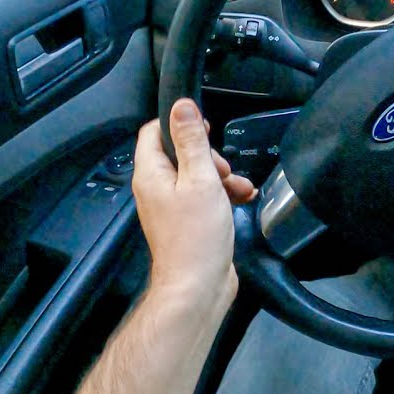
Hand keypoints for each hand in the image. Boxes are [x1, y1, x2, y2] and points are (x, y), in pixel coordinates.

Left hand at [132, 99, 255, 301]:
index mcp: (151, 175)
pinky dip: (222, 194)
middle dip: (208, 155)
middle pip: (179, 153)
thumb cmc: (196, 237)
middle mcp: (156, 189)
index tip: (204, 127)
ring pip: (196, 175)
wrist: (198, 286)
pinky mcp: (186, 222)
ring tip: (238, 187)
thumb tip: (182, 107)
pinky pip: (204, 197)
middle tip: (222, 168)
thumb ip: (192, 141)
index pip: (153, 132)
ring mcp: (170, 207)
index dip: (179, 124)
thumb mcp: (201, 179)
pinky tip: (241, 199)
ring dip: (221, 176)